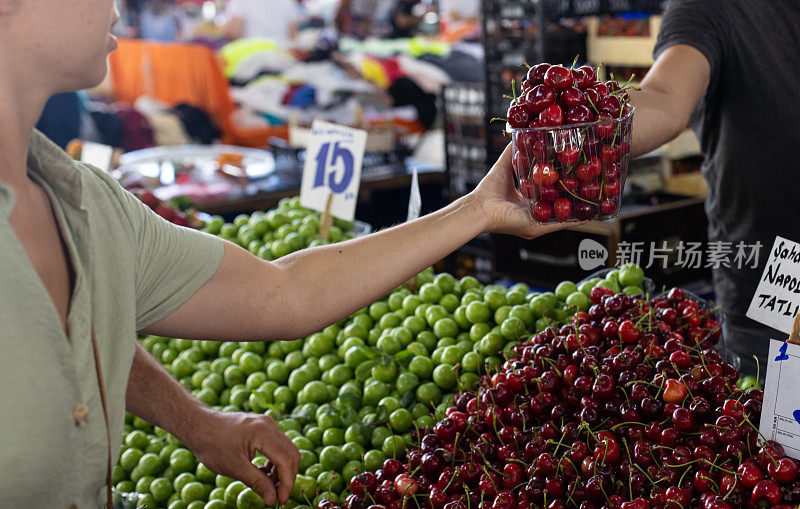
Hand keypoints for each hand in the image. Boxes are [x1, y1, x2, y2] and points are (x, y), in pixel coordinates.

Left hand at [181, 408, 299, 504]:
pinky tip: (263, 473)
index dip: (287, 483)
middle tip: (278, 496)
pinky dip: (275, 461)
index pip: (287, 460)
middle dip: (287, 477)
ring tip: (269, 486)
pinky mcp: (262, 427)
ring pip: (286, 450)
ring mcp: (267, 424)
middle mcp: (269, 425)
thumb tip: (273, 500)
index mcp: (264, 433)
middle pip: (291, 454)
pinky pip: (277, 446)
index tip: (281, 501)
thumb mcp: (234, 468)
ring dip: (281, 470)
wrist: (198, 425)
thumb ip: (257, 483)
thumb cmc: (212, 445)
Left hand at [470, 144, 584, 238]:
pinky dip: (572, 220)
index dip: (562, 185)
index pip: (549, 193)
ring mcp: (537, 222)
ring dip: (577, 209)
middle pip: (558, 205)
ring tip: (595, 201)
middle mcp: (534, 214)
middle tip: (591, 187)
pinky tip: (587, 214)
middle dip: (574, 197)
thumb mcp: (505, 166)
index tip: (576, 174)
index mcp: (527, 202)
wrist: (480, 207)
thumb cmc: (489, 189)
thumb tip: (523, 133)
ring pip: (562, 216)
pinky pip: (558, 224)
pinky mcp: (536, 228)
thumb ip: (514, 152)